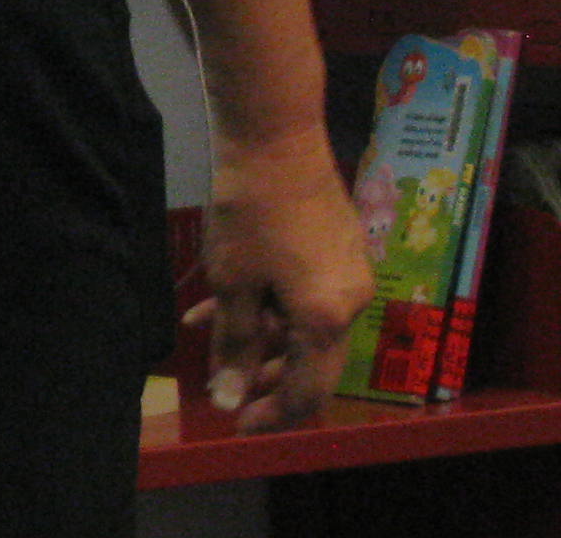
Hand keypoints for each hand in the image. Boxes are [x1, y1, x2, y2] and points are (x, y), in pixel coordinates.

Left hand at [188, 136, 372, 432]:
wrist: (277, 135)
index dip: (273, 416)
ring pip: (302, 323)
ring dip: (260, 336)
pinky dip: (269, 303)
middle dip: (266, 378)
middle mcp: (349, 301)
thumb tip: (229, 399)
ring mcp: (348, 271)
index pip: (308, 392)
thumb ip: (234, 346)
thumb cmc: (251, 212)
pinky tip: (221, 302)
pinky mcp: (338, 245)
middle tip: (227, 391)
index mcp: (327, 320)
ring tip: (211, 341)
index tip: (240, 426)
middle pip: (310, 360)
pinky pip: (305, 291)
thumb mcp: (234, 284)